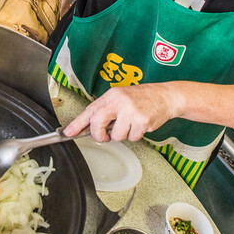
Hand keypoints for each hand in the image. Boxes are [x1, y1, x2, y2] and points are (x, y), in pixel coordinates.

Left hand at [63, 83, 180, 141]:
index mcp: (112, 95)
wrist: (166, 96)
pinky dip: (135, 135)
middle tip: (105, 135)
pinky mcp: (142, 121)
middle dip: (99, 134)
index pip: (90, 110)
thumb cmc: (142, 98)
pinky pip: (132, 138)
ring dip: (123, 134)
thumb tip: (90, 125)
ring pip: (116, 135)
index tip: (67, 133)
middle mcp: (119, 101)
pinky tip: (141, 125)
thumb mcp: (121, 98)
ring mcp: (131, 111)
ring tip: (131, 124)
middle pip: (97, 123)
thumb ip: (107, 109)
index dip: (77, 123)